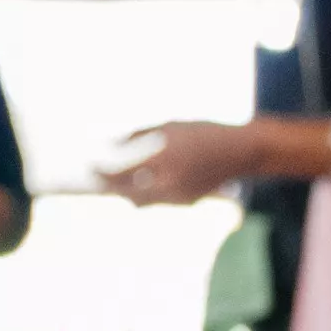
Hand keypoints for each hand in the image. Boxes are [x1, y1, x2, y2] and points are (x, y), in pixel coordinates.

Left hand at [103, 122, 261, 205]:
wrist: (240, 152)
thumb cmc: (203, 132)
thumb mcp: (170, 127)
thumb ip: (140, 137)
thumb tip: (114, 144)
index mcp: (163, 159)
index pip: (122, 172)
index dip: (102, 172)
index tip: (90, 167)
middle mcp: (168, 182)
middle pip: (128, 194)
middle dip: (112, 188)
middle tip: (100, 180)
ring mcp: (177, 196)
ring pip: (142, 202)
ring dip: (129, 193)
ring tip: (119, 182)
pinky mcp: (186, 203)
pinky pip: (159, 201)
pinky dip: (149, 193)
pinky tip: (145, 183)